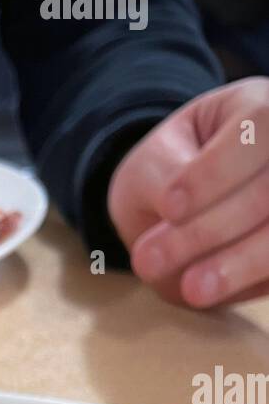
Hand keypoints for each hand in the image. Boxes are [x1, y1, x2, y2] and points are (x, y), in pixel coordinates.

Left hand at [108, 78, 268, 307]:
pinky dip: (250, 282)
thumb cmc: (167, 171)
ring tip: (189, 289)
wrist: (181, 204)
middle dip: (208, 231)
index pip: (257, 127)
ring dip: (237, 266)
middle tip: (147, 261)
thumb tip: (175, 211)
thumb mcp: (153, 161)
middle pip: (267, 192)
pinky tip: (213, 296)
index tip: (169, 207)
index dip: (216, 172)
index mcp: (261, 108)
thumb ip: (163, 176)